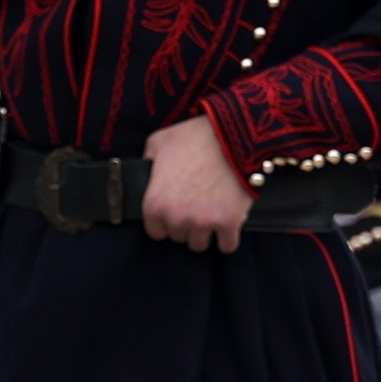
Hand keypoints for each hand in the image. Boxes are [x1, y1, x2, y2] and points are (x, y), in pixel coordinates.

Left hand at [141, 116, 249, 253]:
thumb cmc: (195, 137)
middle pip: (179, 238)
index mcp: (154, 203)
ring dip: (206, 233)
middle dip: (186, 225)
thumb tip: (147, 171)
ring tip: (212, 215)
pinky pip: (227, 246)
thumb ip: (148, 161)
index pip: (156, 232)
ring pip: (200, 245)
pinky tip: (229, 225)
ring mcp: (203, 223)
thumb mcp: (159, 142)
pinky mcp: (229, 223)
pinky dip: (228, 238)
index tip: (176, 212)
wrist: (233, 135)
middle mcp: (176, 218)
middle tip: (196, 206)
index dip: (166, 222)